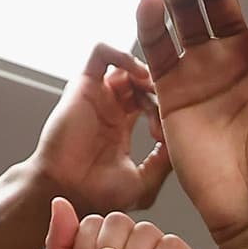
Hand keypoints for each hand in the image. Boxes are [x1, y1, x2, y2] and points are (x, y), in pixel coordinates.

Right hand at [24, 42, 170, 214]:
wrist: (68, 192)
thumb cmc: (98, 195)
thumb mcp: (144, 182)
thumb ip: (164, 161)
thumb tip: (179, 140)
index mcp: (120, 129)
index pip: (150, 103)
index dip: (165, 111)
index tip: (167, 134)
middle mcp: (108, 109)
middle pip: (141, 83)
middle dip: (158, 93)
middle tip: (162, 113)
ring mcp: (96, 96)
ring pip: (125, 66)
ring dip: (144, 73)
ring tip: (152, 92)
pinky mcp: (83, 85)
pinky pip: (101, 53)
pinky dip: (121, 54)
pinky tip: (138, 74)